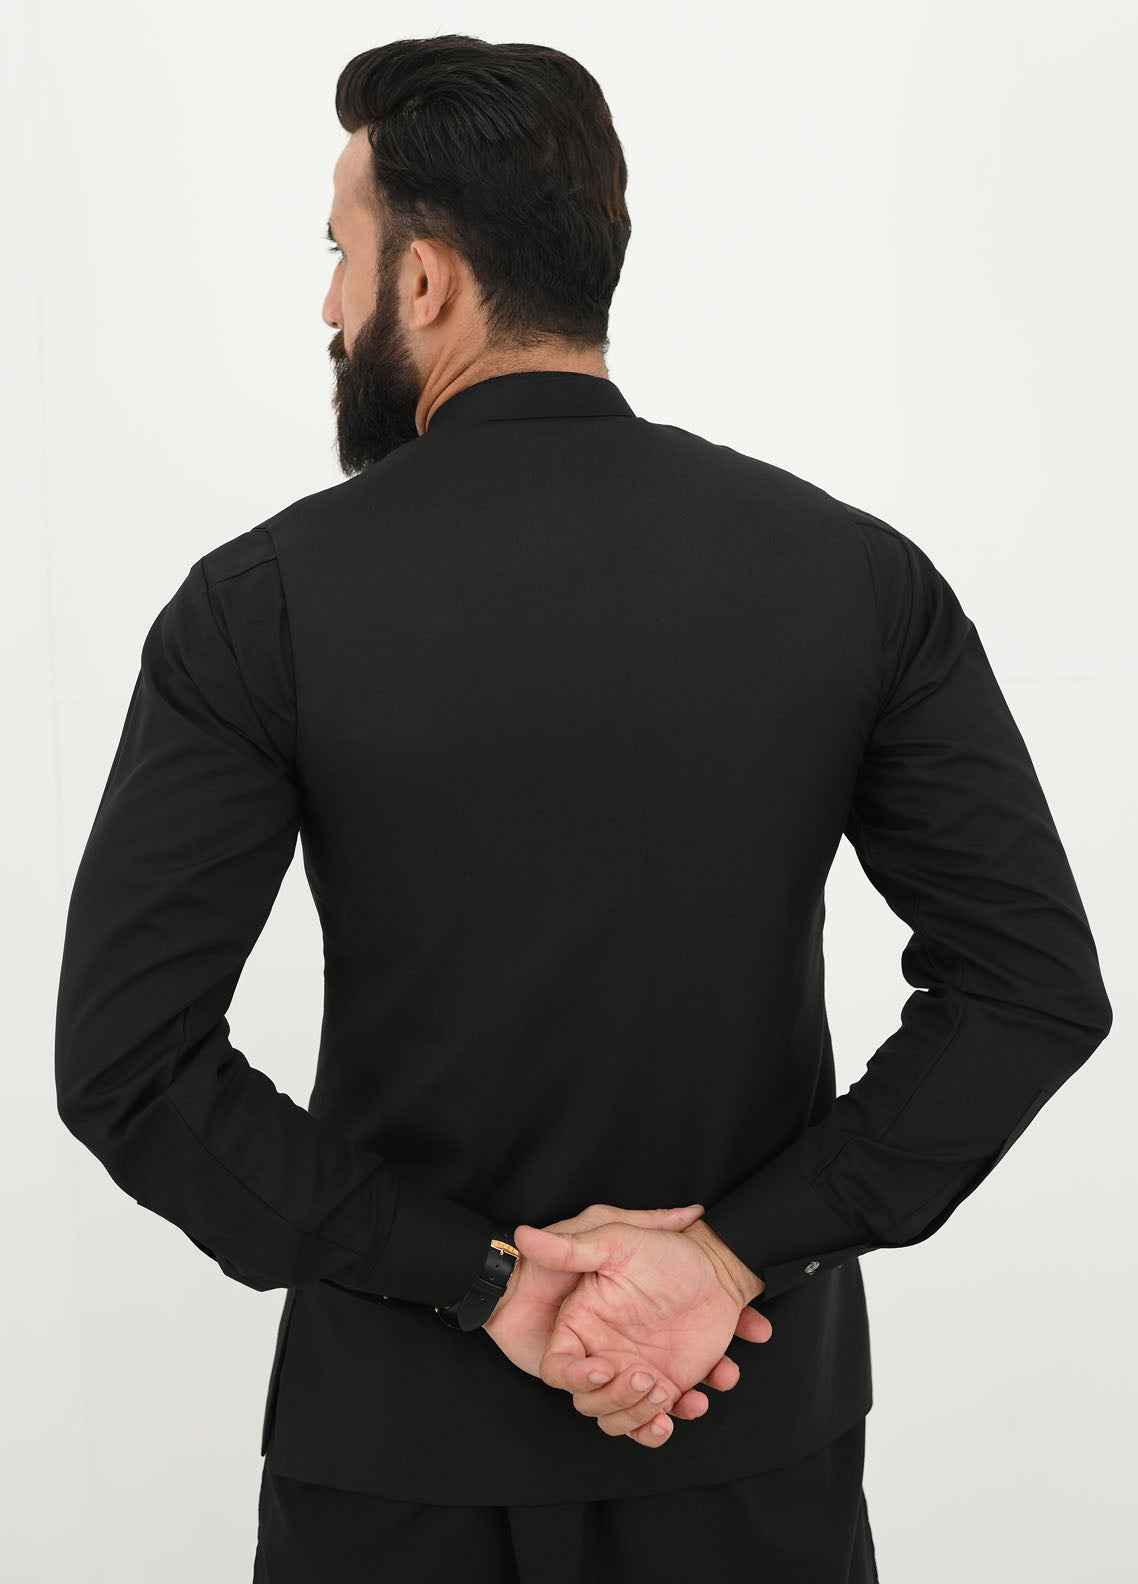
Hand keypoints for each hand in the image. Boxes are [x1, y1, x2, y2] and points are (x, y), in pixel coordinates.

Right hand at [514, 1217, 771, 1447]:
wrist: (719, 1267)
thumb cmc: (664, 1251)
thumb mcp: (617, 1242)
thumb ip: (572, 1247)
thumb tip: (522, 1235)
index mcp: (584, 1324)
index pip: (559, 1366)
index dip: (574, 1376)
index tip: (604, 1368)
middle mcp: (603, 1354)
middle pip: (589, 1402)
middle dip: (617, 1398)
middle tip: (649, 1377)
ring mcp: (633, 1373)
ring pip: (618, 1420)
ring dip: (641, 1416)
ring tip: (670, 1391)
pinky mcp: (664, 1386)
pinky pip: (652, 1423)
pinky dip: (664, 1427)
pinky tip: (693, 1403)